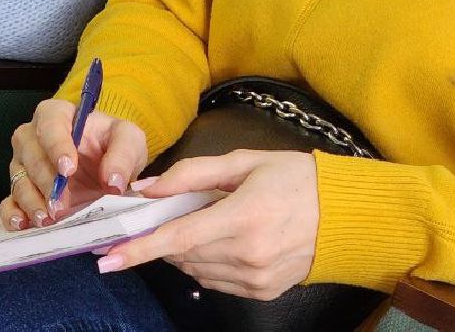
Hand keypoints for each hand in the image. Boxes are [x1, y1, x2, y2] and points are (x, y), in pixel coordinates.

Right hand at [0, 96, 148, 230]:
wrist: (106, 167)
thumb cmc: (112, 145)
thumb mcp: (129, 141)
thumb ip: (124, 154)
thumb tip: (113, 180)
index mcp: (57, 115)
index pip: (50, 124)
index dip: (57, 146)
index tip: (68, 169)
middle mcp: (33, 137)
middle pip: (31, 155)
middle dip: (46, 181)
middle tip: (61, 204)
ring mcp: (22, 165)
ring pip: (19, 180)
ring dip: (32, 201)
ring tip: (48, 218)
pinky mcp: (20, 191)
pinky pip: (7, 202)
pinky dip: (12, 214)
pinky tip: (24, 224)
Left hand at [98, 150, 319, 300]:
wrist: (345, 213)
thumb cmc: (296, 178)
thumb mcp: (246, 162)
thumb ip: (193, 174)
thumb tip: (149, 187)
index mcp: (244, 215)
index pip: (179, 238)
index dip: (140, 249)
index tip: (108, 259)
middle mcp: (249, 253)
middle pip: (183, 255)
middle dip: (162, 240)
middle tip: (157, 220)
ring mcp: (256, 278)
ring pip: (196, 271)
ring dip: (184, 252)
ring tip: (196, 225)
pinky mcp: (263, 292)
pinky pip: (216, 282)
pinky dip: (205, 264)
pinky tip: (216, 243)